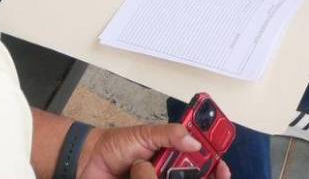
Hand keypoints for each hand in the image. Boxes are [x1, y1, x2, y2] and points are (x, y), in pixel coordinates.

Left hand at [79, 124, 229, 178]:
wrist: (86, 163)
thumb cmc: (114, 146)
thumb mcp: (143, 134)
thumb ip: (169, 134)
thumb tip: (193, 140)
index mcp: (174, 159)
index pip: (203, 164)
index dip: (216, 167)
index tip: (222, 167)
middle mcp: (169, 177)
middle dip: (203, 176)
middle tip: (207, 174)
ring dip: (162, 177)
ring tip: (143, 171)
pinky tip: (138, 174)